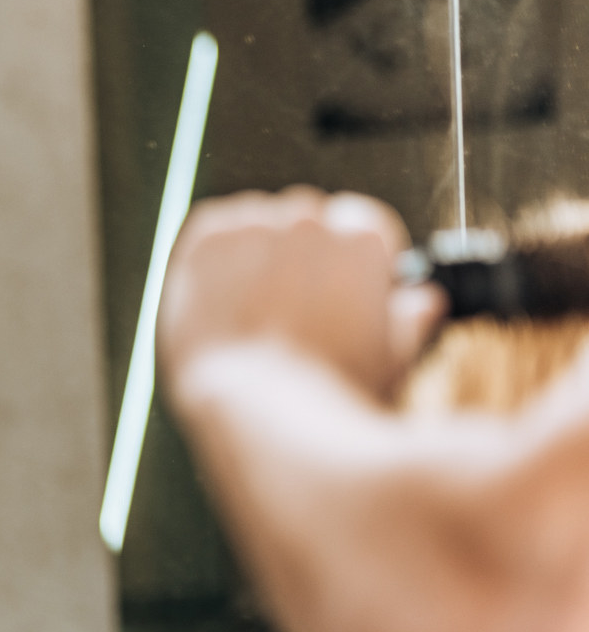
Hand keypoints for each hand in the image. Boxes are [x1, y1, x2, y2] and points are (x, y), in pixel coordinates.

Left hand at [160, 188, 439, 403]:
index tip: (339, 288)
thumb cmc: (330, 392)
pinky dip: (217, 253)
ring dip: (258, 250)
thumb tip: (423, 300)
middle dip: (303, 256)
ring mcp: (255, 226)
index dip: (351, 260)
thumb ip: (410, 318)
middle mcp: (311, 220)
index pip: (361, 223)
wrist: (256, 411)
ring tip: (253, 309)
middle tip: (291, 309)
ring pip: (259, 222)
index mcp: (364, 237)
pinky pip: (214, 228)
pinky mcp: (207, 239)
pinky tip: (221, 294)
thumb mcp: (392, 357)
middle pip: (309, 221)